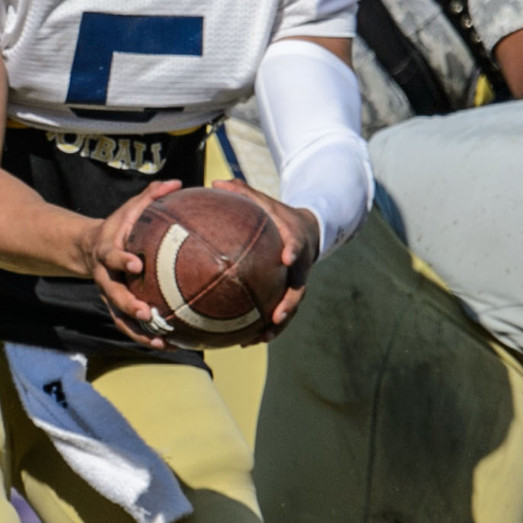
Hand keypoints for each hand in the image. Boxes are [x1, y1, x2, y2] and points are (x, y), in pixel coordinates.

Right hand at [86, 178, 180, 349]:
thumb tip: (178, 182)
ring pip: (120, 319)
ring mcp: (108, 296)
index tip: (137, 265)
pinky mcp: (115, 308)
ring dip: (139, 332)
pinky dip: (146, 338)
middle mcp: (105, 278)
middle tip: (147, 312)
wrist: (88, 248)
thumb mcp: (129, 208)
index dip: (122, 261)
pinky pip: (129, 327)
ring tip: (161, 342)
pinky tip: (169, 346)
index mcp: (106, 252)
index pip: (112, 257)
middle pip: (113, 295)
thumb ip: (151, 195)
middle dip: (129, 304)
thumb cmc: (117, 226)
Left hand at [216, 179, 319, 335]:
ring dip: (277, 326)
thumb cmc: (279, 215)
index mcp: (295, 240)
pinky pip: (279, 313)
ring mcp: (297, 282)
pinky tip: (246, 340)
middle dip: (289, 304)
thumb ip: (243, 192)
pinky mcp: (289, 294)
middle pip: (299, 288)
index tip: (287, 257)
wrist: (308, 231)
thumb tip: (214, 182)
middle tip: (277, 316)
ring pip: (291, 308)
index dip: (295, 250)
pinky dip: (265, 328)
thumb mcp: (265, 200)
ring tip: (259, 338)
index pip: (298, 244)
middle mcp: (300, 265)